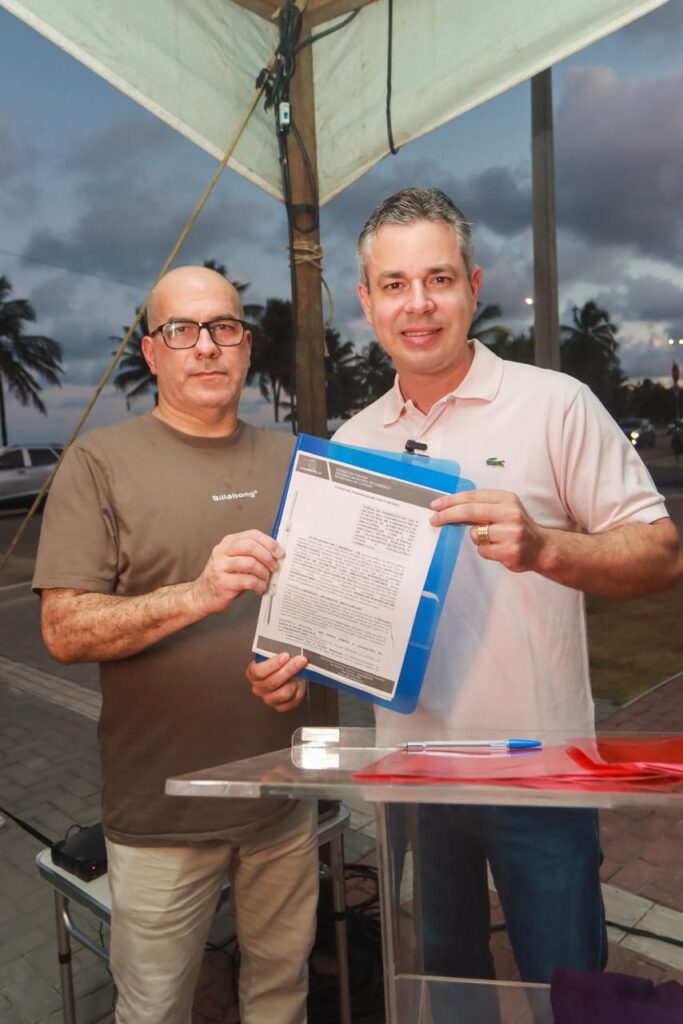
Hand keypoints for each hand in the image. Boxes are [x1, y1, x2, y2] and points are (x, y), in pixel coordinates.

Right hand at [191, 530, 284, 614]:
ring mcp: (221, 566)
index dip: (269, 542)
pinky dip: (258, 585)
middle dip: (267, 557)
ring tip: (266, 579)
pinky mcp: (223, 582)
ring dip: (263, 572)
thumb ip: (251, 554)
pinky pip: (248, 580)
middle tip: (274, 567)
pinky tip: (259, 588)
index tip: (279, 552)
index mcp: (228, 542)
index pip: (252, 535)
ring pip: (251, 563)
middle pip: (251, 546)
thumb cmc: (224, 577)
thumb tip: (276, 554)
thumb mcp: (235, 559)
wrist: (203, 595)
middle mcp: (223, 551)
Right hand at [246, 652, 307, 711]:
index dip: (273, 664)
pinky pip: (292, 701)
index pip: (258, 672)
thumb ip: (276, 650)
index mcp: (252, 674)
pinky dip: (299, 691)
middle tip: (300, 660)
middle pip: (272, 682)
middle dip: (289, 670)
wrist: (285, 672)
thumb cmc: (278, 662)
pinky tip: (300, 682)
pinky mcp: (280, 707)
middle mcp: (258, 688)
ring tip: (301, 672)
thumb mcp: (273, 654)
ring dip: (294, 681)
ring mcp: (269, 699)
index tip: (286, 655)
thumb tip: (289, 645)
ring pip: (283, 693)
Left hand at [430, 489, 547, 572]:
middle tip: (434, 519)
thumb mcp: (503, 508)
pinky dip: (486, 551)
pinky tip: (499, 549)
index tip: (436, 505)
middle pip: (469, 511)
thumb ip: (482, 506)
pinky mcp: (509, 551)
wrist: (541, 547)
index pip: (472, 497)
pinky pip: (483, 550)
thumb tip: (450, 508)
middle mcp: (510, 513)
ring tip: (494, 539)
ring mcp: (511, 533)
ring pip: (474, 534)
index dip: (451, 501)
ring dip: (477, 538)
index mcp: (506, 499)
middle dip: (447, 515)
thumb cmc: (517, 526)